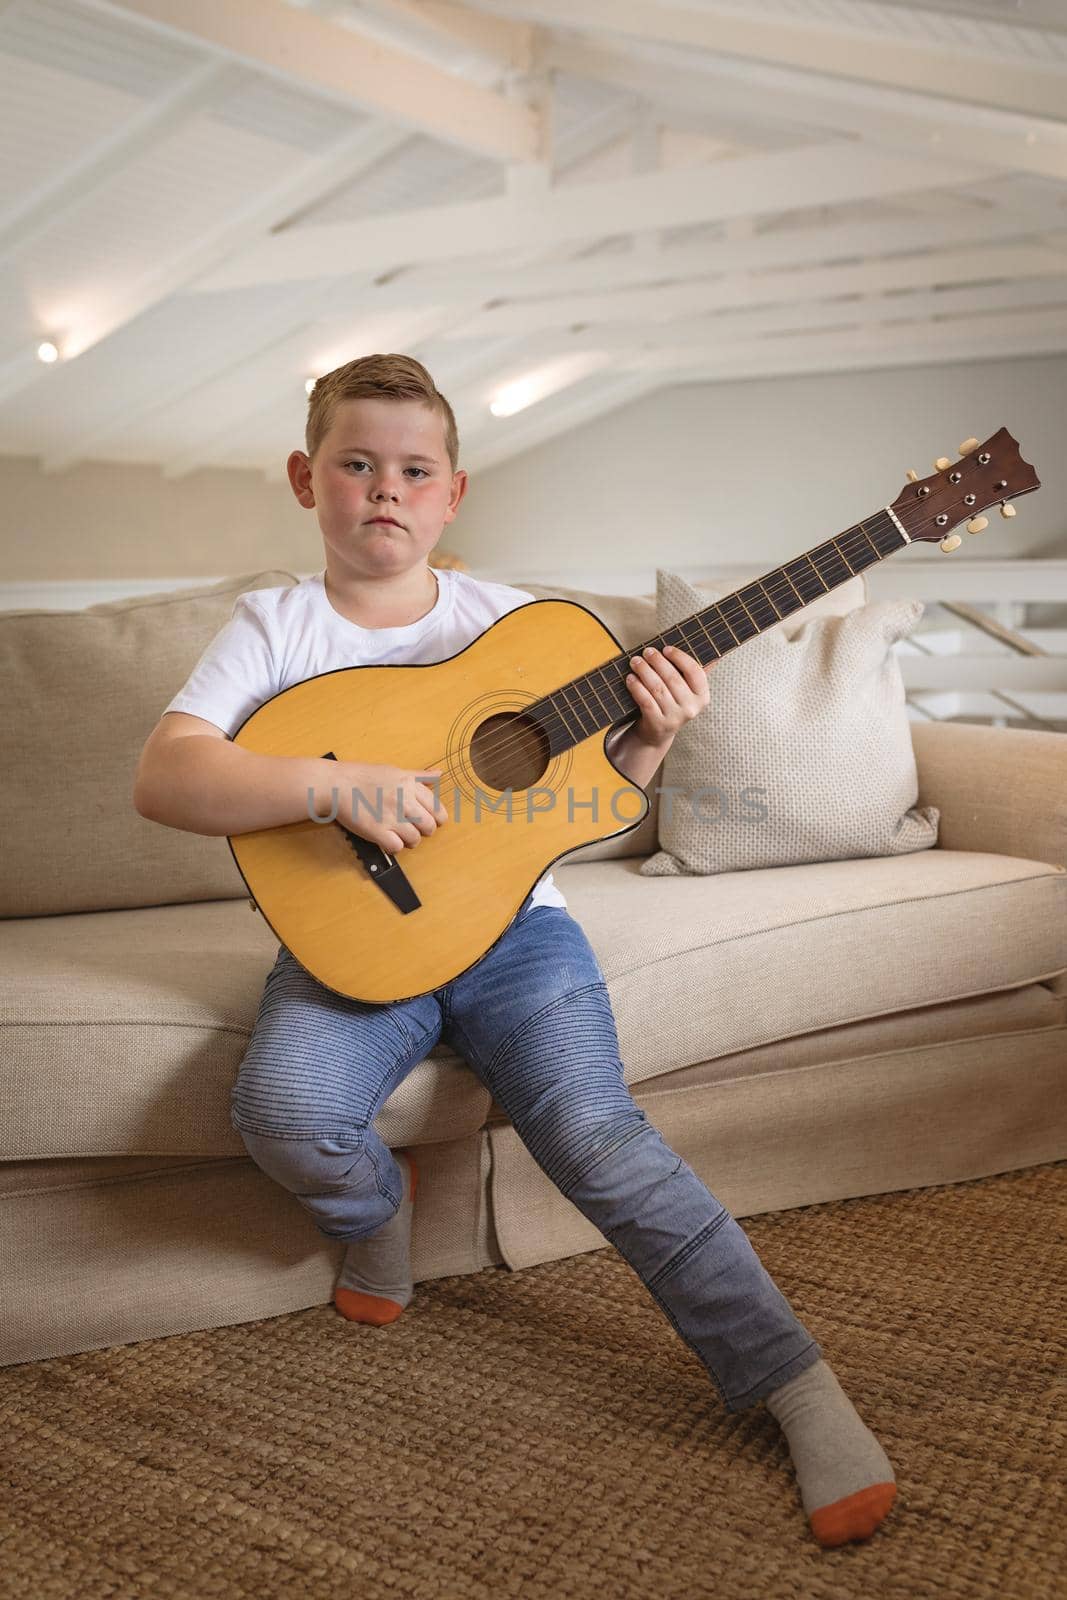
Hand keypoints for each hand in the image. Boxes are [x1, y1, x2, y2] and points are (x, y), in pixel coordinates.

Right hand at [312, 760, 448, 852]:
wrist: (336, 784)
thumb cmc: (362, 776)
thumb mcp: (395, 770)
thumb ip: (419, 775)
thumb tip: (439, 773)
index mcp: (410, 785)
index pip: (437, 808)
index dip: (437, 819)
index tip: (431, 821)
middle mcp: (403, 800)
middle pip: (429, 826)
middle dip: (425, 831)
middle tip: (415, 829)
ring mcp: (390, 816)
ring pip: (415, 839)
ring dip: (410, 841)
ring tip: (401, 836)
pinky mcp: (377, 831)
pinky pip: (397, 847)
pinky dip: (395, 847)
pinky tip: (388, 840)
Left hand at [626, 644, 711, 746]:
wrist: (658, 733)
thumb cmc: (672, 704)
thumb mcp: (686, 692)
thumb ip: (692, 673)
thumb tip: (705, 650)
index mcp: (702, 696)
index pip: (695, 672)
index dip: (680, 657)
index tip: (666, 648)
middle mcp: (691, 708)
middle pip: (673, 678)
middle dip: (657, 661)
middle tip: (646, 652)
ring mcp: (674, 717)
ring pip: (658, 688)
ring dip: (644, 671)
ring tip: (635, 662)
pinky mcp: (657, 723)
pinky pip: (646, 700)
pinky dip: (637, 687)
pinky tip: (630, 678)